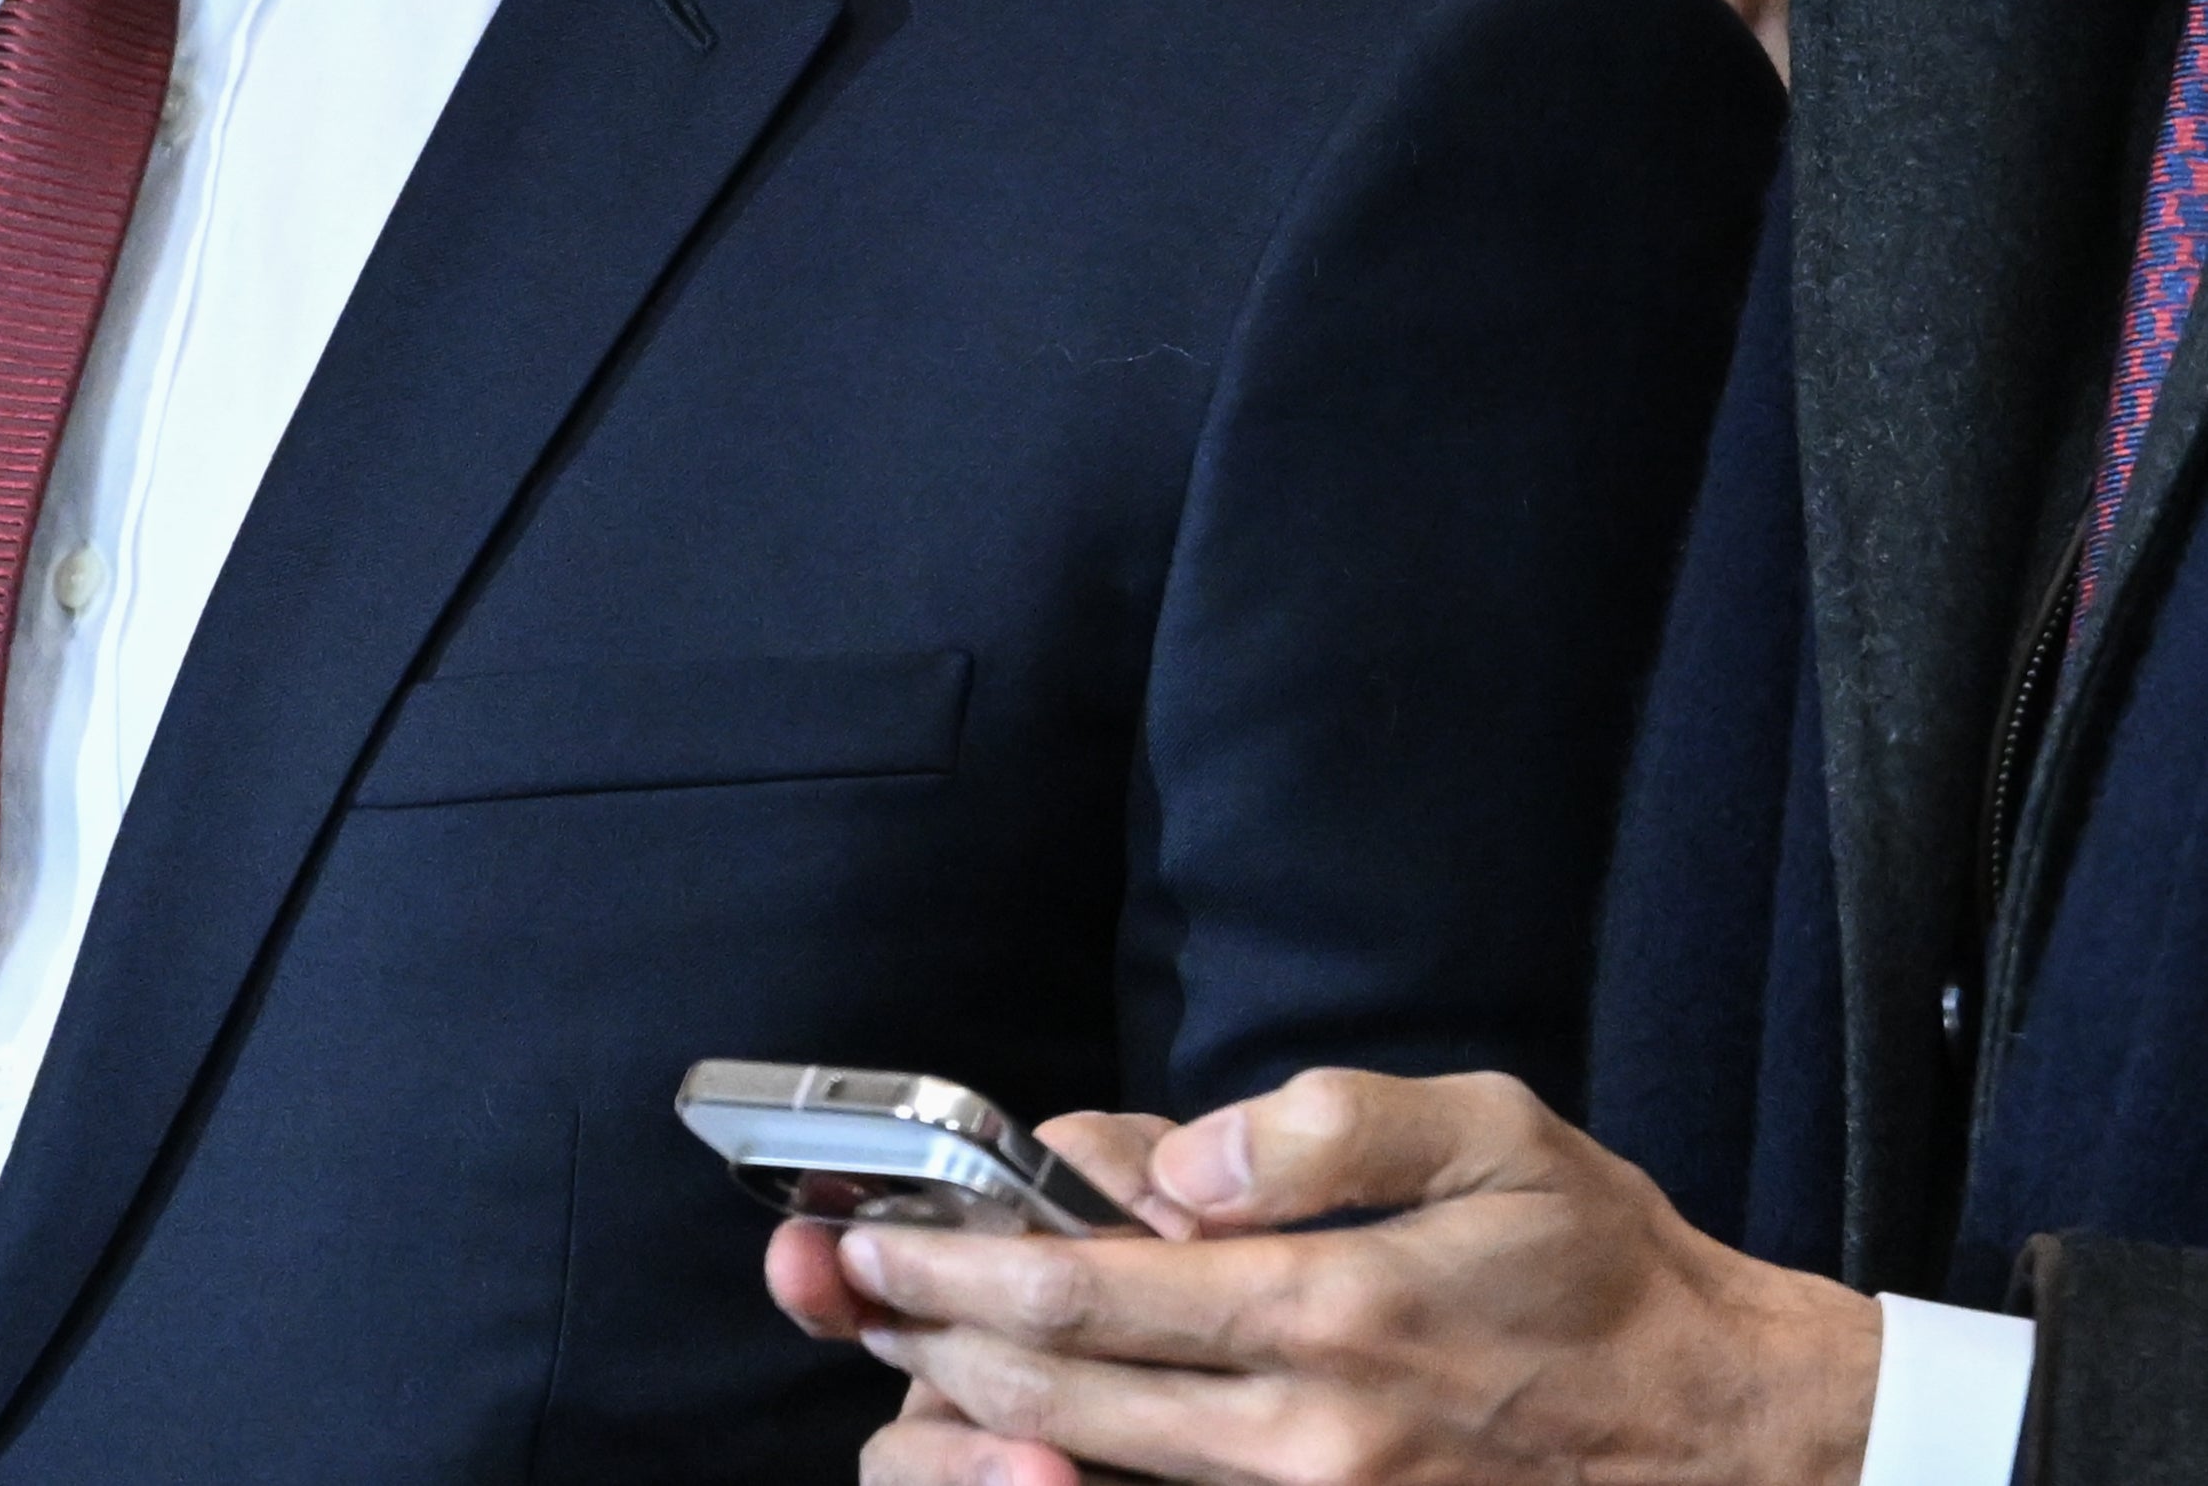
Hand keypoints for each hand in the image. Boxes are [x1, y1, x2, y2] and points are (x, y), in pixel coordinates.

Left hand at [767, 1069, 1877, 1485]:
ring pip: (1091, 1473)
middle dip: (921, 1344)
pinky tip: (1028, 1430)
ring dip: (975, 1423)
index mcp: (1327, 1314)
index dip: (947, 1265)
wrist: (1739, 1436)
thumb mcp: (1489, 1132)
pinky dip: (1076, 1474)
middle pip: (1053, 1397)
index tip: (863, 1235)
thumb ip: (1321, 1126)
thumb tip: (1176, 1157)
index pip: (1082, 1291)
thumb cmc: (1606, 1271)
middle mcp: (1306, 1438)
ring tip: (905, 1364)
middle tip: (836, 1289)